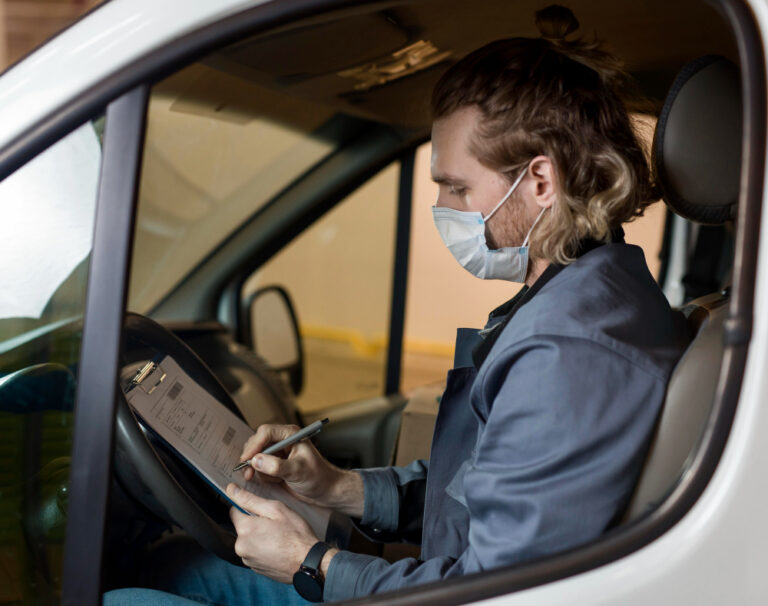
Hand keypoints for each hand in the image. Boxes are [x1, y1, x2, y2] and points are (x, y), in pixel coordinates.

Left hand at [226, 483, 322, 582]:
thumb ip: (251, 499)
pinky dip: (262, 548)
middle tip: (274, 523)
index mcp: (245, 529)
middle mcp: (241, 546)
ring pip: (248, 540)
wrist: (308, 563)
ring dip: (258, 536)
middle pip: (242, 527)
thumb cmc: (295, 534)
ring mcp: (247, 560)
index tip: (261, 509)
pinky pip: (254, 552)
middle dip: (254, 523)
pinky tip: (277, 547)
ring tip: (277, 536)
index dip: (247, 506)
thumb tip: (232, 489)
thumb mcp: (276, 509)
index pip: (234, 511)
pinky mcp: (255, 568)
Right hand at [239, 424, 363, 516]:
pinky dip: (261, 474)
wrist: (324, 490)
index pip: (266, 432)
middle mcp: (283, 441)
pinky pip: (259, 466)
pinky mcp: (275, 464)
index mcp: (291, 434)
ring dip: (256, 468)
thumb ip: (277, 466)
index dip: (254, 444)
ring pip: (256, 455)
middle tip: (248, 472)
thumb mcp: (298, 471)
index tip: (247, 459)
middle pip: (257, 442)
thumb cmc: (318, 477)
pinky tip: (272, 481)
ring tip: (262, 478)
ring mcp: (278, 453)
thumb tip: (257, 460)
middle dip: (252, 457)